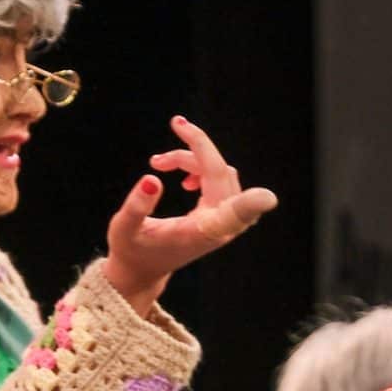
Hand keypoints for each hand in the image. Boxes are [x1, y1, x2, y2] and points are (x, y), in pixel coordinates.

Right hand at [103, 117, 277, 308]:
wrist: (142, 268)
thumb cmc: (131, 250)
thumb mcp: (123, 229)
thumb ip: (136, 206)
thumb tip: (152, 178)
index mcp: (198, 234)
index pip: (229, 217)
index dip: (248, 205)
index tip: (268, 198)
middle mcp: (217, 228)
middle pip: (220, 173)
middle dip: (197, 146)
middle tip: (176, 122)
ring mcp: (223, 222)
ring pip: (220, 171)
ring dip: (191, 158)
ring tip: (158, 162)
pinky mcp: (220, 215)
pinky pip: (221, 178)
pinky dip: (201, 167)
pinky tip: (182, 176)